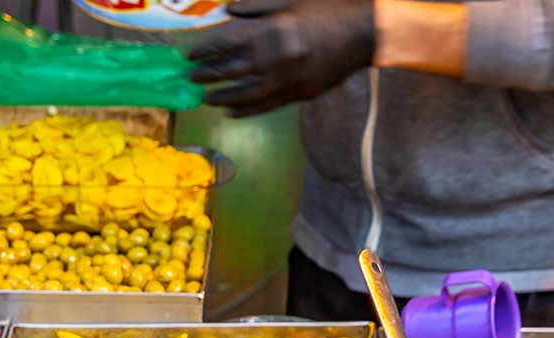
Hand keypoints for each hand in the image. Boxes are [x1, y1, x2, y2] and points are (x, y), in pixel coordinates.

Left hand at [187, 0, 375, 117]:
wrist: (363, 34)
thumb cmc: (327, 9)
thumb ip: (257, 5)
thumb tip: (226, 11)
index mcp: (269, 32)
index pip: (226, 44)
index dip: (205, 50)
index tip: (189, 55)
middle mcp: (273, 59)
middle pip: (230, 71)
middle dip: (207, 75)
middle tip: (190, 78)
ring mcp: (286, 80)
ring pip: (244, 94)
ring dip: (222, 96)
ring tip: (207, 98)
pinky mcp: (298, 94)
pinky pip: (266, 106)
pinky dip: (246, 110)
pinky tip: (232, 112)